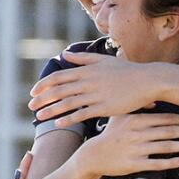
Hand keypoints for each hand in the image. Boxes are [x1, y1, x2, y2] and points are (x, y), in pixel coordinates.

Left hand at [30, 51, 169, 127]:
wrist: (148, 81)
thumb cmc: (127, 71)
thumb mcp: (103, 61)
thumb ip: (82, 59)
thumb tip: (64, 55)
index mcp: (86, 70)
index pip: (58, 77)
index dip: (43, 85)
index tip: (33, 93)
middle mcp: (88, 81)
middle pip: (59, 90)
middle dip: (42, 99)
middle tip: (31, 107)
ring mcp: (96, 95)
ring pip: (68, 103)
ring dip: (51, 110)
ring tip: (39, 117)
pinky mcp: (105, 107)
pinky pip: (82, 114)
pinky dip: (69, 119)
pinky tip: (58, 124)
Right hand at [73, 112, 178, 176]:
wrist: (93, 155)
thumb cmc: (110, 134)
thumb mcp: (120, 116)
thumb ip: (137, 107)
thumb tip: (154, 100)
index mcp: (136, 120)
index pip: (164, 118)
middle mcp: (137, 133)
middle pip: (168, 131)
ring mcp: (136, 149)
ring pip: (166, 147)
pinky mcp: (134, 164)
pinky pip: (157, 163)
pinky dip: (171, 162)